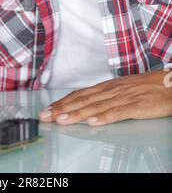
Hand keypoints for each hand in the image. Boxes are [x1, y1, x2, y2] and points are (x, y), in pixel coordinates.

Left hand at [39, 70, 171, 125]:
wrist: (170, 83)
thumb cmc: (148, 87)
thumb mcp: (122, 88)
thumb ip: (105, 96)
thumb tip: (87, 102)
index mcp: (108, 86)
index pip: (80, 94)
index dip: (62, 102)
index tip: (48, 109)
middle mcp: (112, 90)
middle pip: (83, 99)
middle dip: (62, 108)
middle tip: (46, 116)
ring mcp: (124, 97)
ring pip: (96, 106)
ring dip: (77, 113)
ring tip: (62, 120)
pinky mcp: (137, 106)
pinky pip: (118, 113)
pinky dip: (104, 117)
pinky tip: (92, 122)